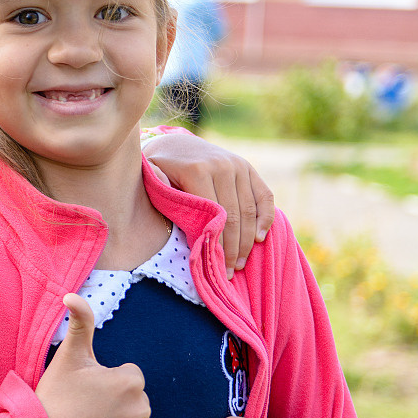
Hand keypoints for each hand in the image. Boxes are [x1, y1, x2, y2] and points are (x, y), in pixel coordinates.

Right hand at [36, 294, 148, 417]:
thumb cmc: (55, 392)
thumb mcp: (69, 354)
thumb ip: (81, 321)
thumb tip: (71, 294)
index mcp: (131, 381)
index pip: (130, 377)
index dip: (107, 381)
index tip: (86, 389)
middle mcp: (142, 409)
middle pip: (134, 401)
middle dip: (116, 402)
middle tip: (86, 407)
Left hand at [142, 132, 274, 277]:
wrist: (175, 145)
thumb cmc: (158, 170)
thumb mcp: (152, 178)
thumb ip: (162, 193)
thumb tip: (174, 214)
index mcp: (197, 170)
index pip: (213, 215)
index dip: (215, 243)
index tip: (213, 267)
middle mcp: (222, 165)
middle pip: (234, 216)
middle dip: (232, 248)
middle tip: (228, 272)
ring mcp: (238, 165)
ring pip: (250, 209)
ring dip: (248, 240)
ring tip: (240, 263)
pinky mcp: (248, 168)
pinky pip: (264, 195)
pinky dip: (266, 218)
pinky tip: (261, 238)